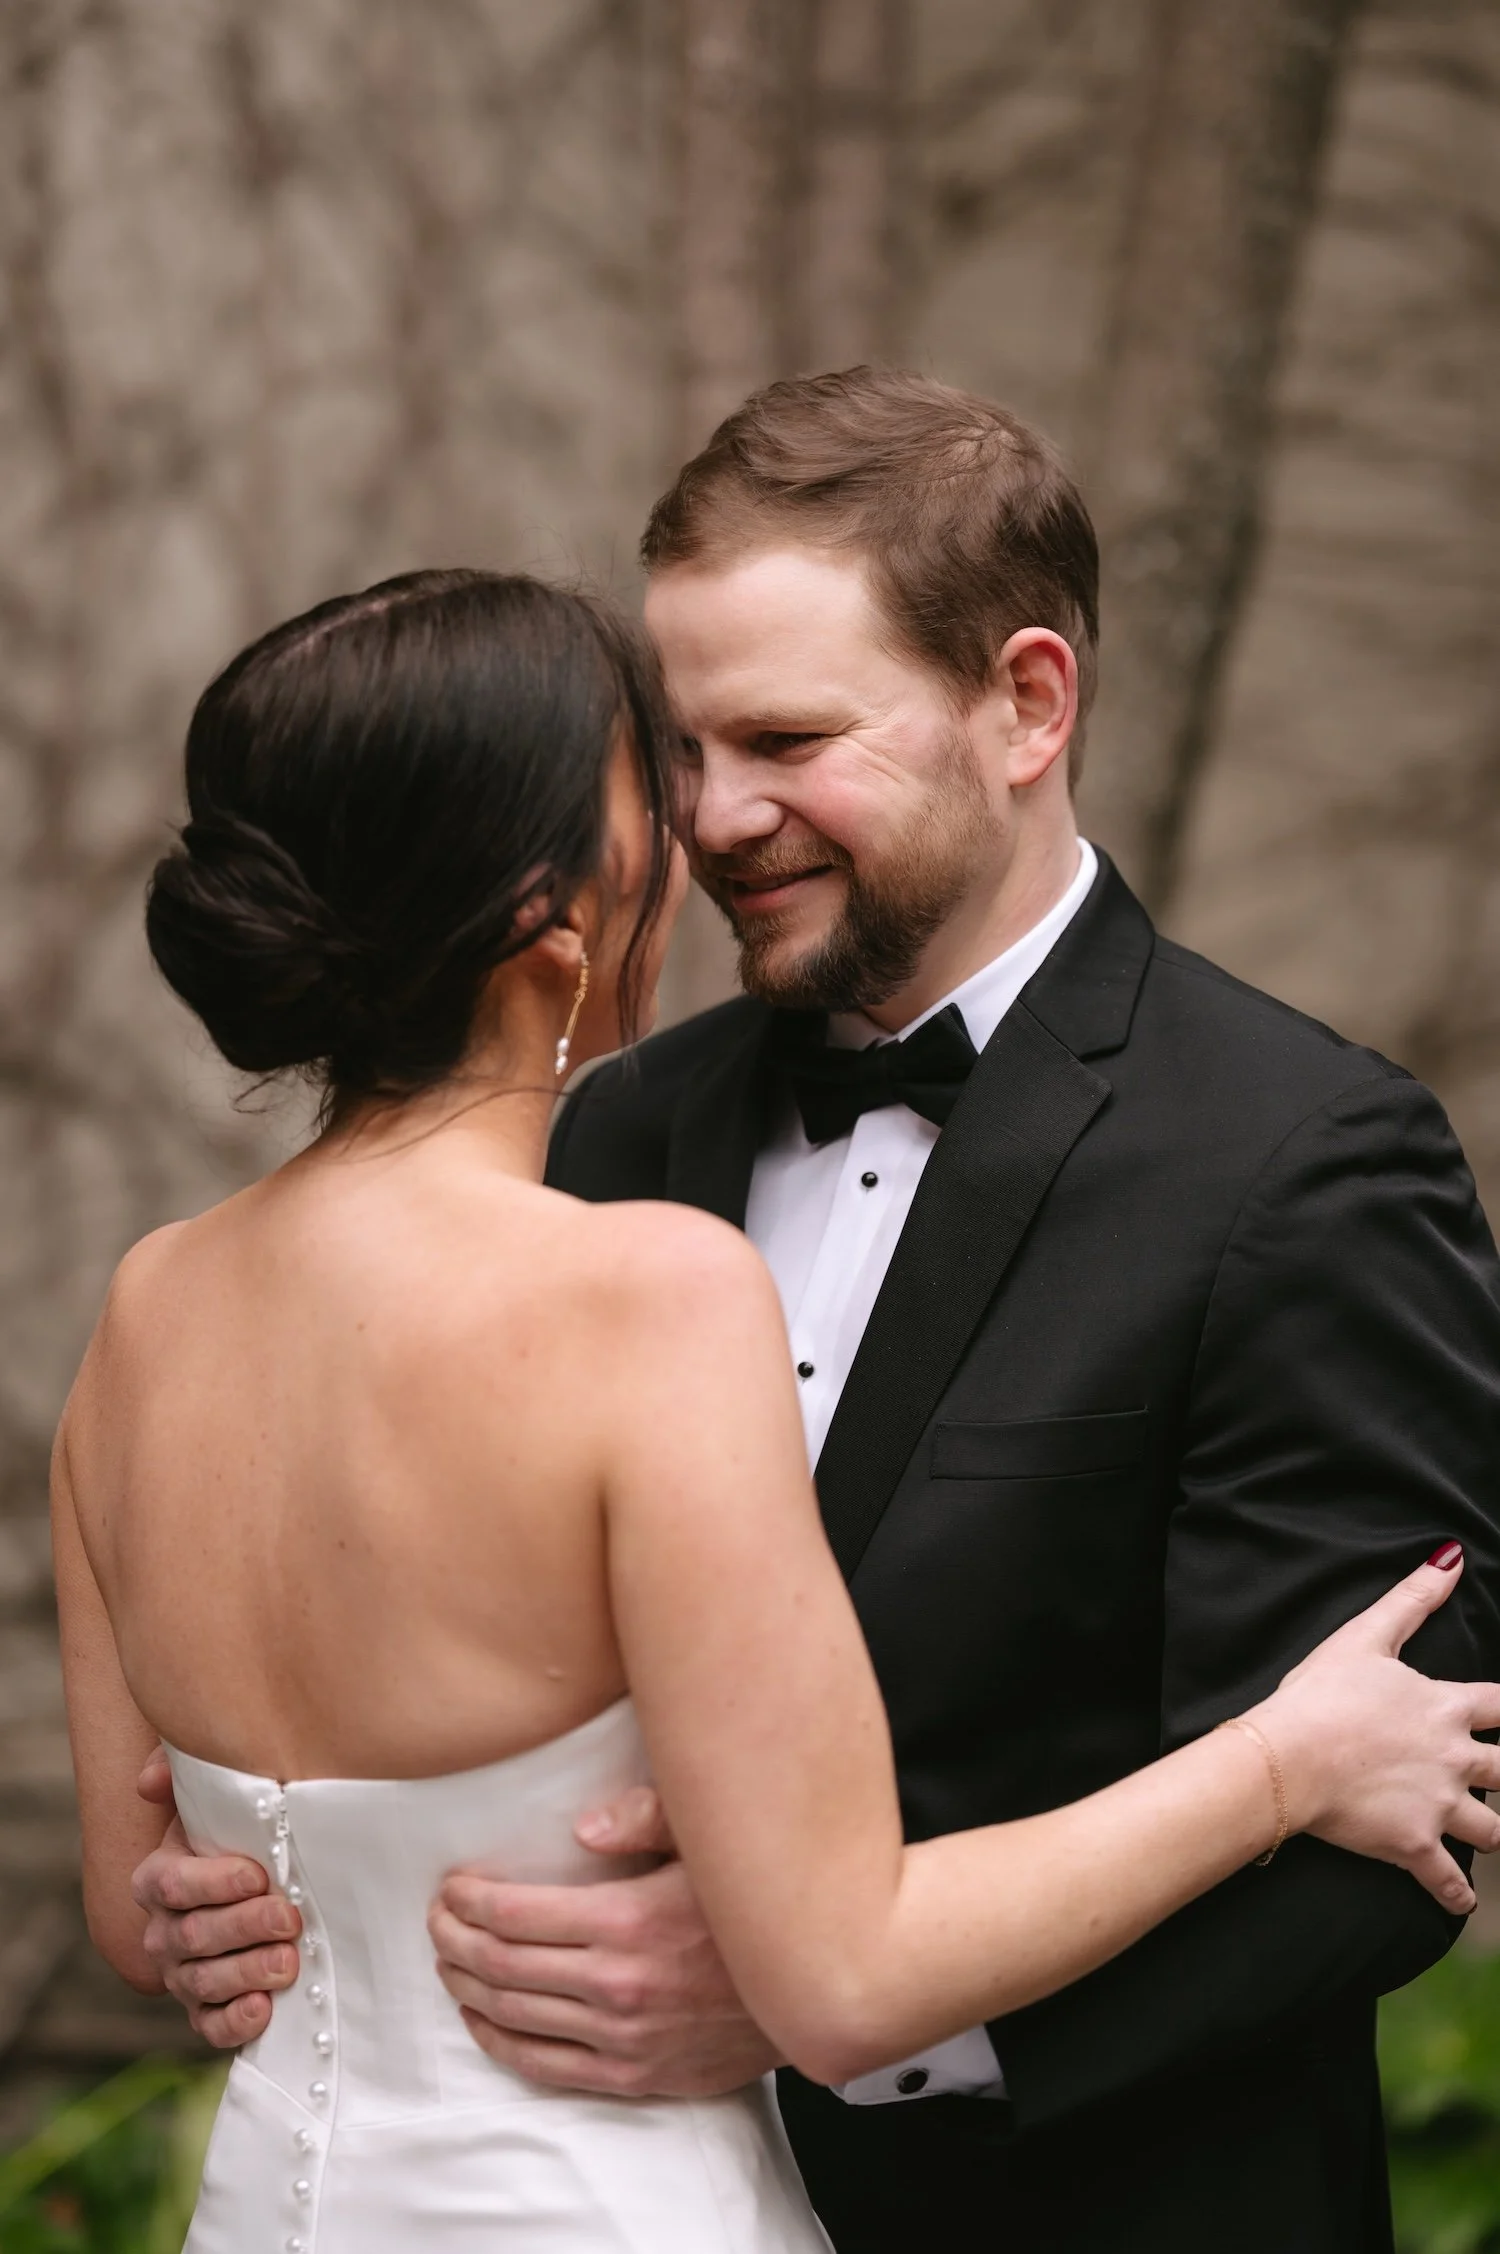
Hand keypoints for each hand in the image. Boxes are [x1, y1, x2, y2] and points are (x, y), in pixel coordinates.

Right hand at [132, 1750, 300, 2047]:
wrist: (268, 1884)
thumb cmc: (243, 1833)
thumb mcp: (218, 1799)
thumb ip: (185, 1776)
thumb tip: (151, 1780)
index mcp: (159, 1877)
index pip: (172, 1884)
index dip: (213, 1882)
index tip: (259, 1874)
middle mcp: (164, 1930)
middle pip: (192, 1934)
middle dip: (243, 1927)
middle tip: (289, 1917)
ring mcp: (182, 1974)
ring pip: (203, 1982)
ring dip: (246, 1973)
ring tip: (288, 1962)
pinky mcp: (206, 2010)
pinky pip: (210, 2026)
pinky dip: (235, 2023)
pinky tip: (264, 2010)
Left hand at [429, 1784, 781, 2097]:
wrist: (810, 1991)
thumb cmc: (752, 1908)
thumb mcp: (710, 1841)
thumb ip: (648, 1816)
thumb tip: (583, 1824)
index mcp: (628, 1919)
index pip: (515, 1913)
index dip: (469, 1900)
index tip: (451, 1887)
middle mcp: (616, 1983)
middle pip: (500, 1964)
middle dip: (454, 1938)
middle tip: (437, 1919)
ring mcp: (622, 2037)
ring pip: (512, 2015)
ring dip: (466, 1986)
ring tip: (448, 1960)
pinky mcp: (633, 2075)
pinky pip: (544, 2066)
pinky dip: (499, 2042)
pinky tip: (481, 2019)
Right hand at [1254, 1548, 1499, 1911]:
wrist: (1290, 1757)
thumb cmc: (1321, 1693)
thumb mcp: (1366, 1635)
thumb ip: (1413, 1598)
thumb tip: (1450, 1557)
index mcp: (1445, 1706)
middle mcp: (1454, 1757)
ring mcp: (1439, 1805)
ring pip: (1491, 1829)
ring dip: (1492, 1831)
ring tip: (1489, 1833)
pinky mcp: (1415, 1845)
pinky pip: (1447, 1881)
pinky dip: (1456, 1894)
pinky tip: (1461, 1900)